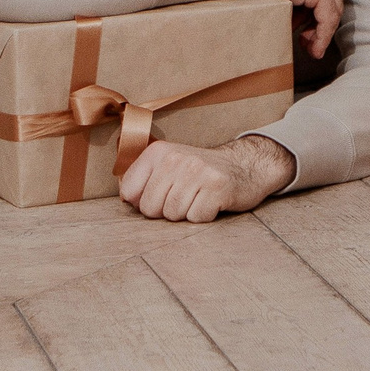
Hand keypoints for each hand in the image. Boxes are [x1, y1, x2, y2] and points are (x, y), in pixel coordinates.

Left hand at [119, 133, 295, 220]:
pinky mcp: (218, 188)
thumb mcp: (168, 165)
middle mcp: (177, 158)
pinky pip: (196, 218)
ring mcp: (198, 172)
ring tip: (198, 198)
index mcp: (159, 152)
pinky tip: (211, 202)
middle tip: (184, 198)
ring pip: (173, 215)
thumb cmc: (200, 172)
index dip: (143, 202)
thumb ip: (143, 179)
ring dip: (185, 214)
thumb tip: (126, 199)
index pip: (130, 192)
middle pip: (150, 208)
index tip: (160, 195)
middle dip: (165, 211)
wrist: (244, 166)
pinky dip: (203, 216)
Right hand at [230, 0, 342, 56]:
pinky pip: (328, 18)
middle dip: (322, 25)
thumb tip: (305, 16)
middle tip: (308, 43)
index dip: (321, 14)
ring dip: (322, 34)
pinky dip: (322, 37)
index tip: (308, 31)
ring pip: (334, 10)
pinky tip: (312, 48)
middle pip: (334, 0)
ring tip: (309, 48)